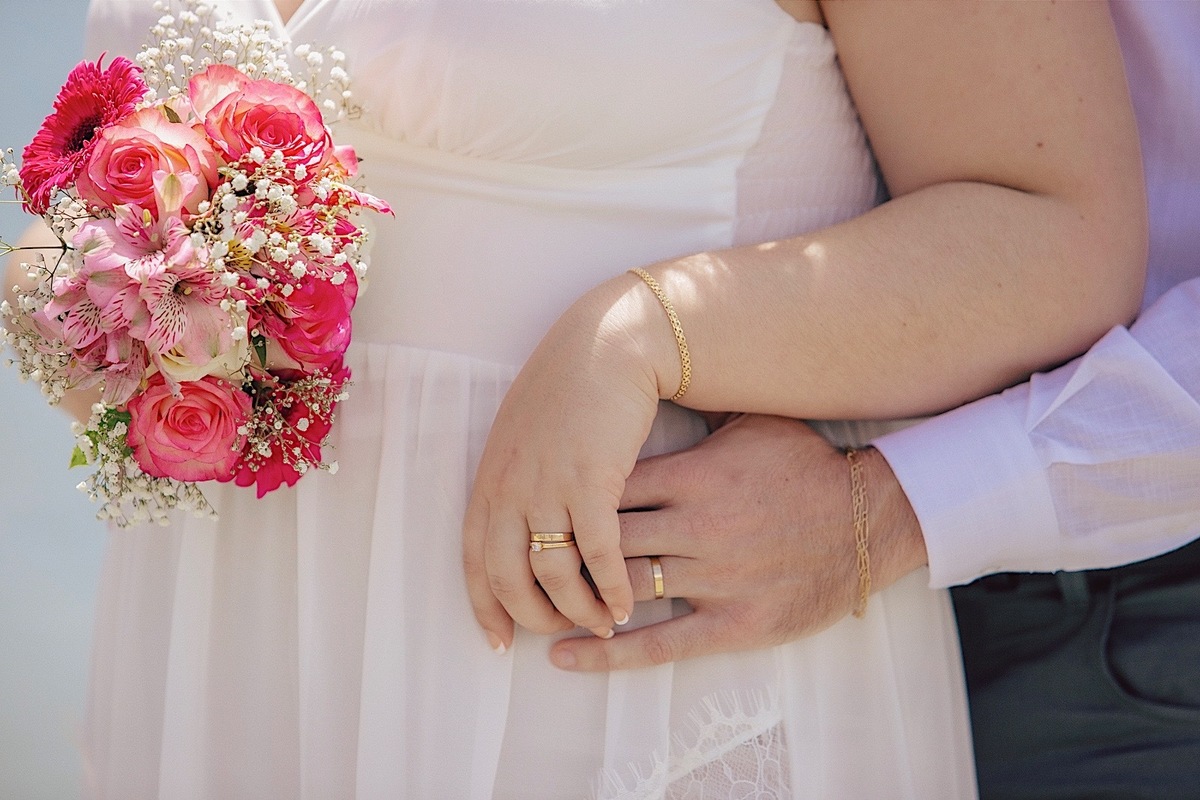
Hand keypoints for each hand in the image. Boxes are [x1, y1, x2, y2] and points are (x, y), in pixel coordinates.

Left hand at [463, 273, 680, 649]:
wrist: (608, 345)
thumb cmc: (570, 388)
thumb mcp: (524, 434)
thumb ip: (516, 479)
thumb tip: (523, 523)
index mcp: (489, 479)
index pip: (475, 561)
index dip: (486, 608)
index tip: (500, 642)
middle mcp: (509, 488)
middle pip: (510, 578)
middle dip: (536, 617)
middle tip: (564, 633)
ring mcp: (547, 486)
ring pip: (555, 574)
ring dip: (580, 609)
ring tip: (604, 624)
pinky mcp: (591, 482)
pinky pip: (598, 554)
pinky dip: (613, 587)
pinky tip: (628, 605)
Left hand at [548, 413, 928, 670]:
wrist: (870, 519)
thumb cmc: (805, 465)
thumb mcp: (753, 421)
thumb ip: (700, 410)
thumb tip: (657, 370)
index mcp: (695, 475)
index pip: (609, 485)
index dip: (568, 495)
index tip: (535, 499)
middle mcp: (696, 526)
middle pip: (604, 537)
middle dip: (560, 545)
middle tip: (521, 552)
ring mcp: (715, 577)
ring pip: (623, 588)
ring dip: (574, 596)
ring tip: (526, 604)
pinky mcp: (734, 623)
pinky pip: (659, 644)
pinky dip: (607, 651)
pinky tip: (564, 655)